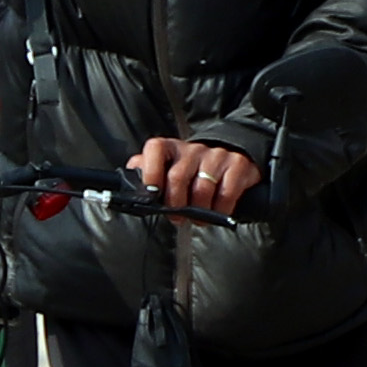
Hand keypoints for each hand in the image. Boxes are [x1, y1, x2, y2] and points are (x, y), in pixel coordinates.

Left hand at [125, 136, 261, 218]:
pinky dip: (220, 209)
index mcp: (171, 148)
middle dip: (175, 204)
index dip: (150, 172)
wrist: (232, 158)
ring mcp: (216, 156)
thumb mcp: (168, 168)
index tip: (151, 195)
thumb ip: (146, 172)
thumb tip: (129, 179)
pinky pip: (226, 193)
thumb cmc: (192, 171)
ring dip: (199, 211)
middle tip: (177, 217)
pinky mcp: (237, 166)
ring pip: (202, 188)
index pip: (155, 149)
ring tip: (198, 218)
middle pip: (177, 177)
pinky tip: (217, 212)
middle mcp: (193, 149)